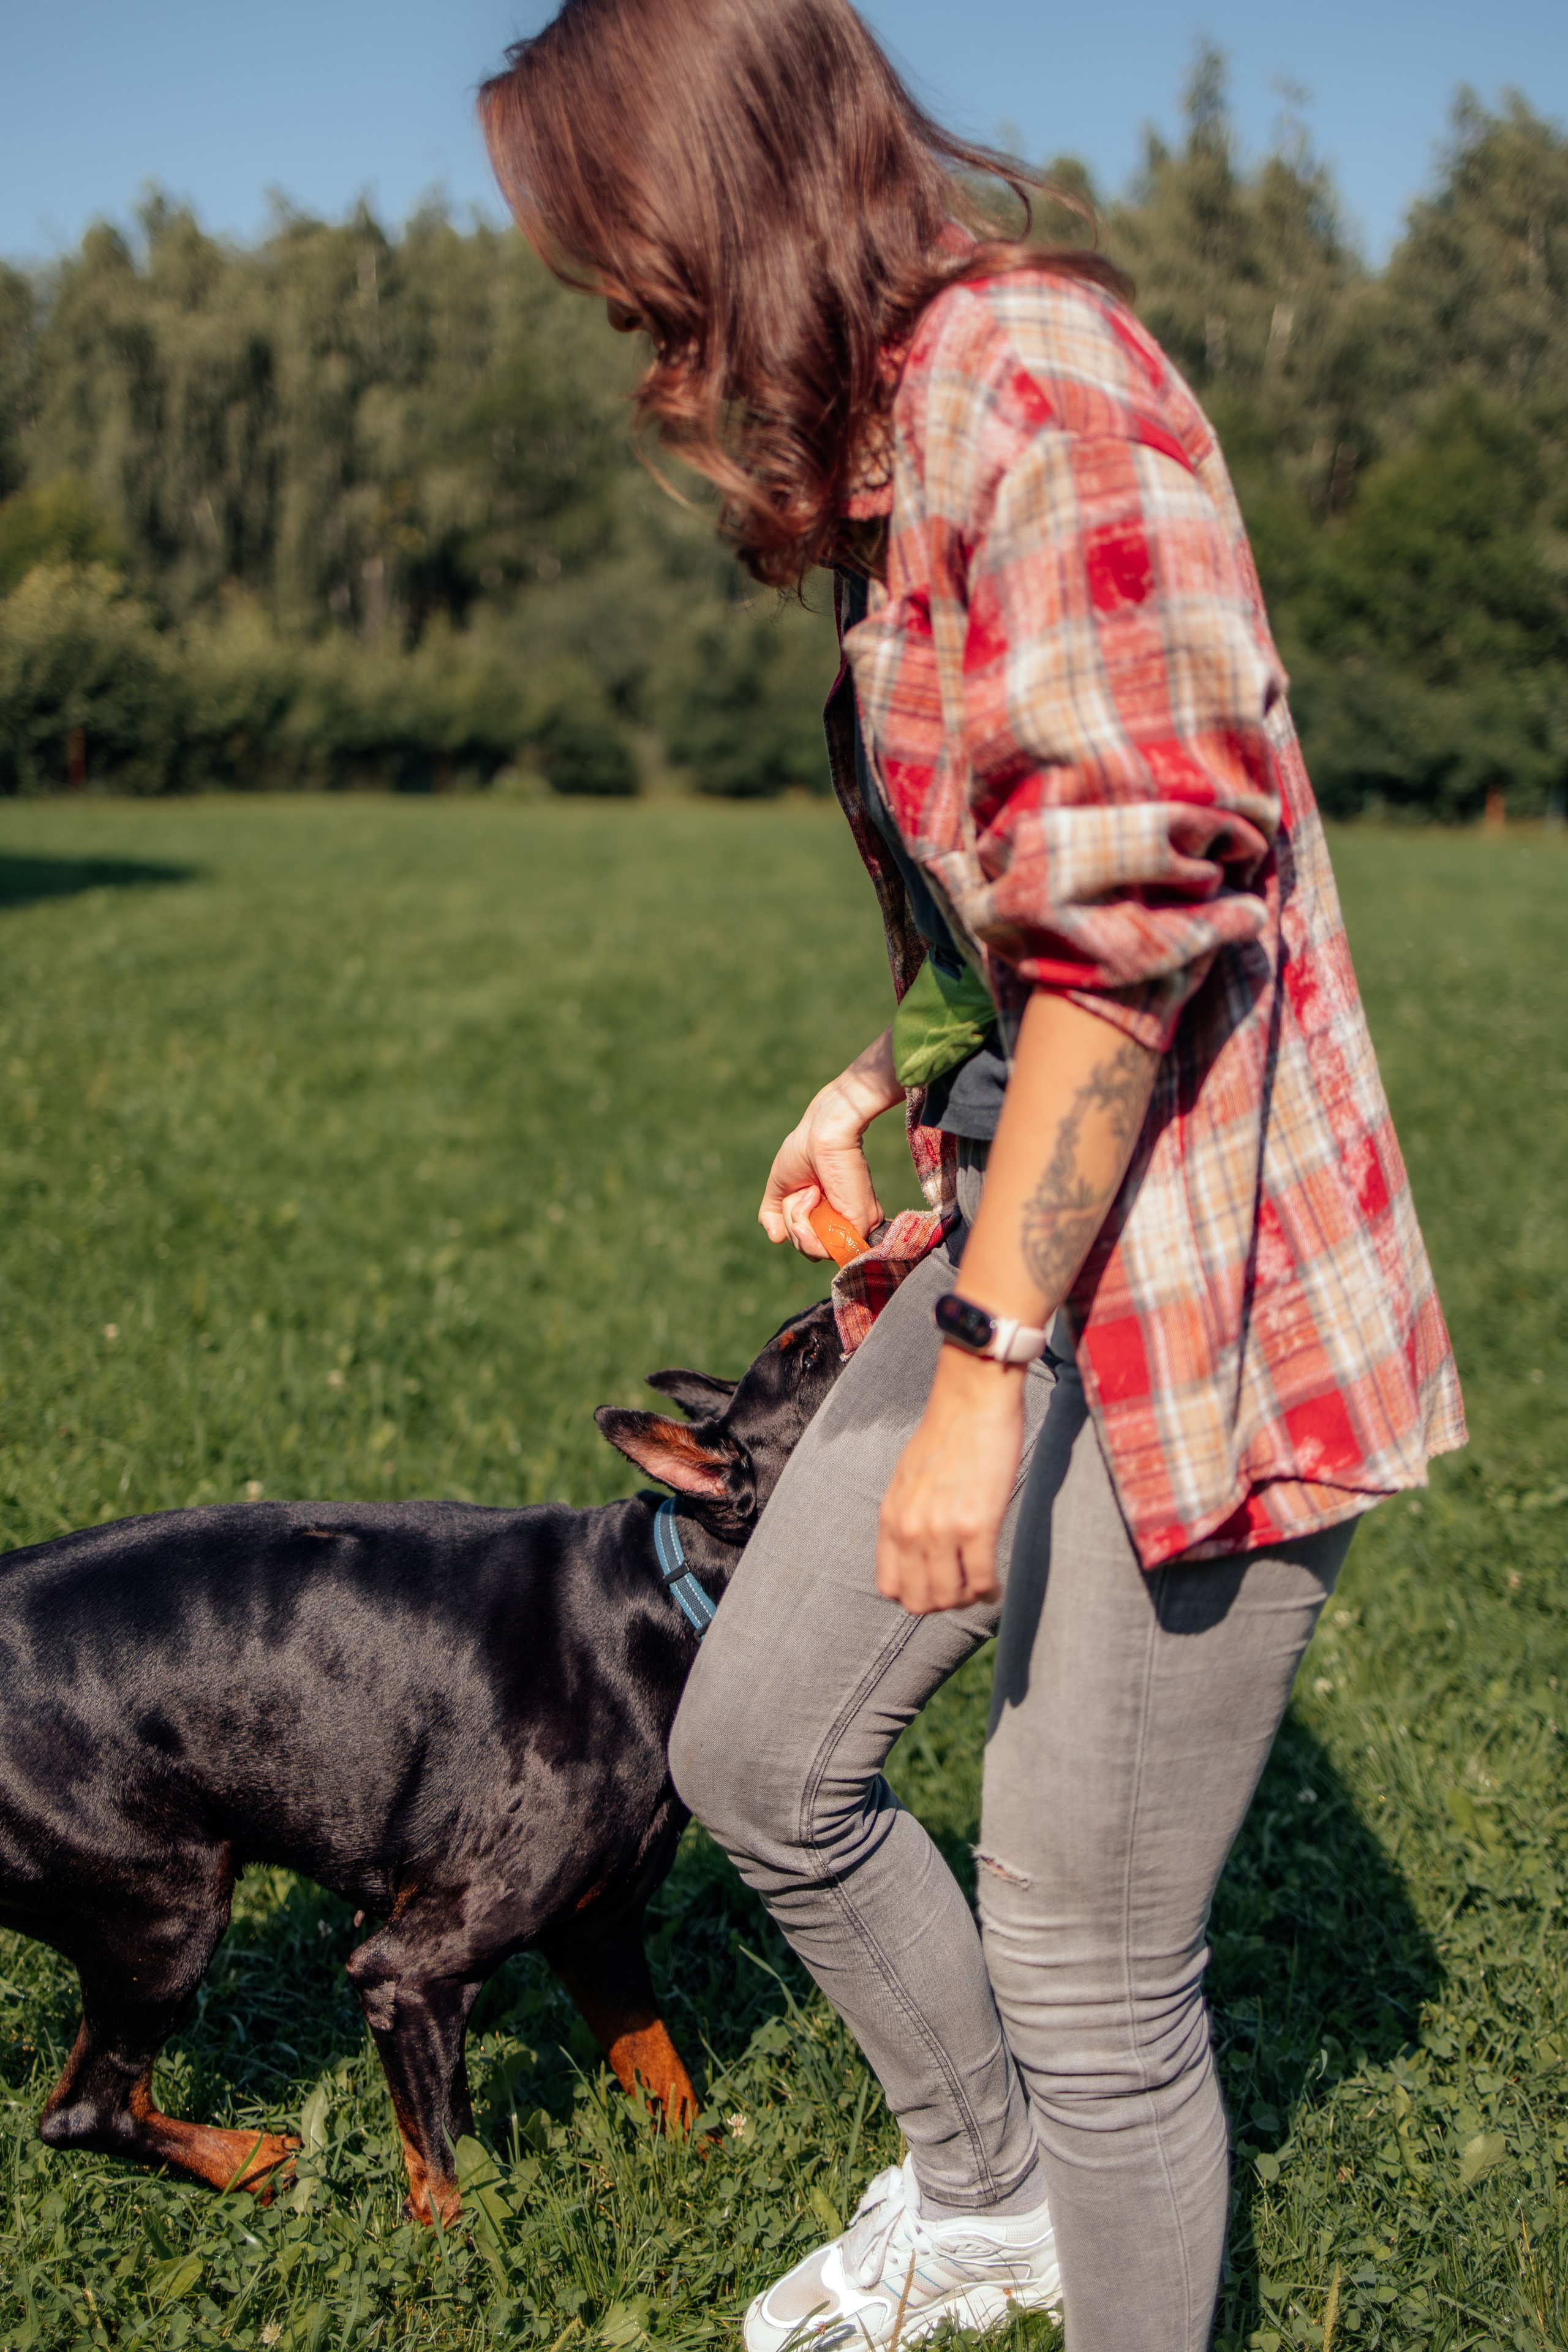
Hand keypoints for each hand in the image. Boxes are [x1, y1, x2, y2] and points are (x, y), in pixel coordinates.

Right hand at [759, 1029, 902, 1259]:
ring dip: (798, 1221)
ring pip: (814, 1251)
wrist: (821, 1133)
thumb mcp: (780, 1188)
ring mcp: (854, 1227)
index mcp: (831, 1217)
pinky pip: (823, 1247)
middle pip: (809, 1251)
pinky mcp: (860, 1226)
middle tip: (805, 1191)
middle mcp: (845, 1225)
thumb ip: (775, 1215)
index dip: (794, 1228)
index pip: (809, 1245)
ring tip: (810, 1191)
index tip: (797, 1195)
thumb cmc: (802, 1152)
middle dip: (794, 1224)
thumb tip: (776, 1239)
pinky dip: (805, 1222)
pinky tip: (814, 1195)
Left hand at [876, 1346, 1025, 1613]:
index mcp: (892, 1517)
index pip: (889, 1585)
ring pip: (950, 1596)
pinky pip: (980, 1579)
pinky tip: (994, 1584)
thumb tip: (916, 1549)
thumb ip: (907, 1515)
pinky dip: (989, 1589)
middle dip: (942, 1604)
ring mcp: (942, 1529)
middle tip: (961, 1591)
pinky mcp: (977, 1525)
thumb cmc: (946, 1434)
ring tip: (979, 1586)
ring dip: (967, 1598)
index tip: (934, 1588)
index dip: (913, 1595)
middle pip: (919, 1600)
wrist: (972, 1402)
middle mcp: (911, 1529)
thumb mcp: (908, 1479)